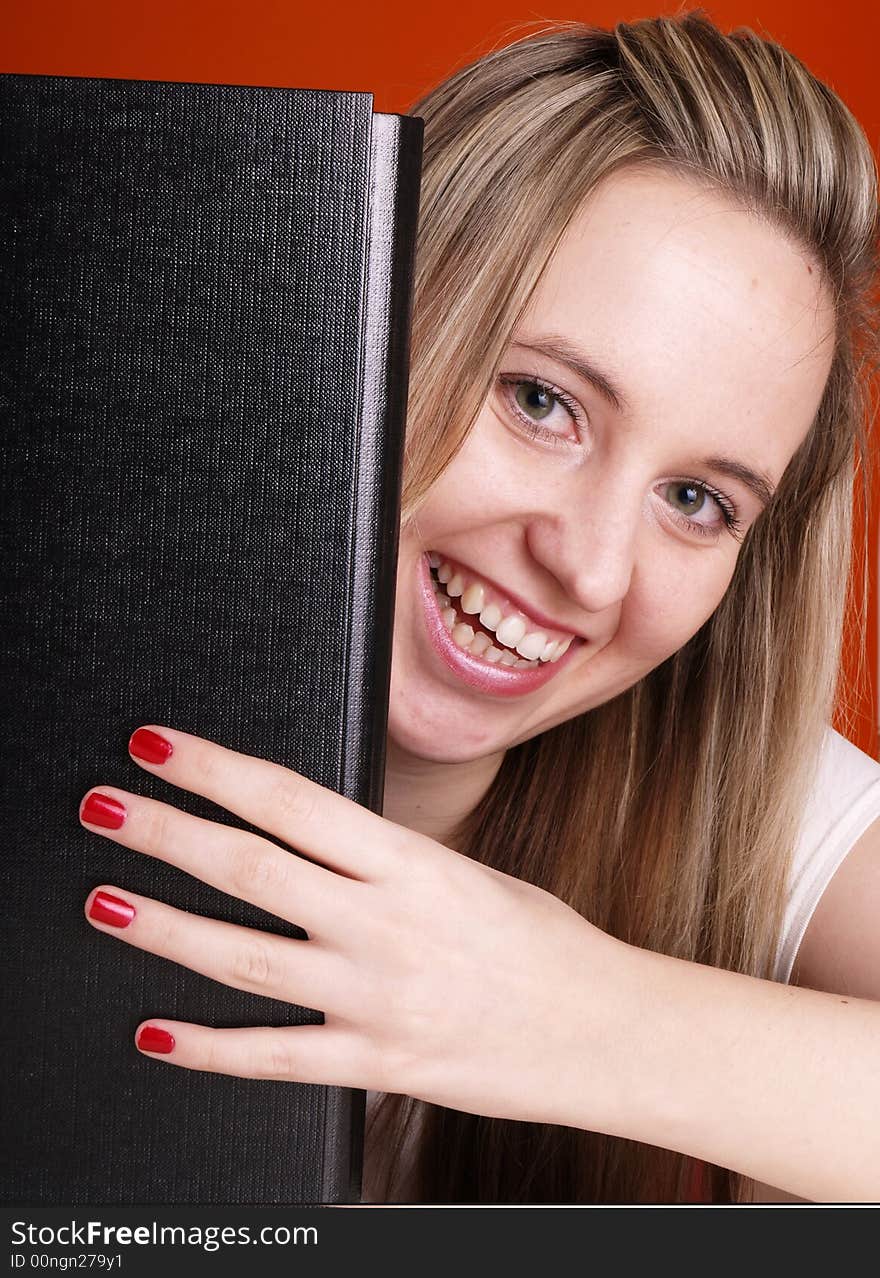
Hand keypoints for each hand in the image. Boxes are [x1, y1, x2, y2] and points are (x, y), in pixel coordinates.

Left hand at [80, 725, 627, 1128]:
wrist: (605, 1033)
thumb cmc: (545, 945)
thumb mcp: (470, 874)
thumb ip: (386, 863)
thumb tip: (306, 840)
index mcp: (414, 865)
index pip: (292, 802)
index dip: (216, 769)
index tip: (160, 747)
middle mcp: (386, 925)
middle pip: (252, 869)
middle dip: (167, 833)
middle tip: (105, 807)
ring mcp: (377, 997)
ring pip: (245, 959)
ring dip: (165, 928)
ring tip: (105, 901)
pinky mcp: (376, 1063)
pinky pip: (274, 1056)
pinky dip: (207, 1047)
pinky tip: (156, 1031)